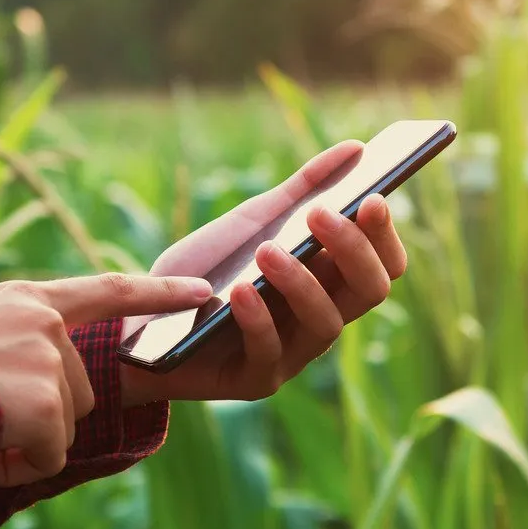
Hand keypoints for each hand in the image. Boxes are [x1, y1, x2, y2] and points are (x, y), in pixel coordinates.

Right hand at [0, 274, 211, 485]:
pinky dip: (16, 469)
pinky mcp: (46, 404)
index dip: (158, 295)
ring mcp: (47, 360)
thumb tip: (43, 401)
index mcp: (24, 301)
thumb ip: (11, 347)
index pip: (107, 292)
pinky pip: (50, 456)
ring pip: (66, 426)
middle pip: (80, 390)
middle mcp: (44, 323)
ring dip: (23, 444)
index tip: (205, 291)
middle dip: (39, 418)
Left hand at [120, 141, 408, 405]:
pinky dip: (258, 318)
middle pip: (370, 291)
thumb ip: (305, 188)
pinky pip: (269, 352)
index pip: (384, 265)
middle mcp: (323, 317)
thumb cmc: (207, 270)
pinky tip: (240, 291)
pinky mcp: (257, 380)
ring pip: (327, 323)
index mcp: (331, 281)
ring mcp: (293, 353)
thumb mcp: (254, 222)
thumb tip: (356, 148)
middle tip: (320, 215)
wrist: (143, 318)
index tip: (371, 198)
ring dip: (300, 282)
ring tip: (268, 251)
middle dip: (352, 250)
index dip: (384, 235)